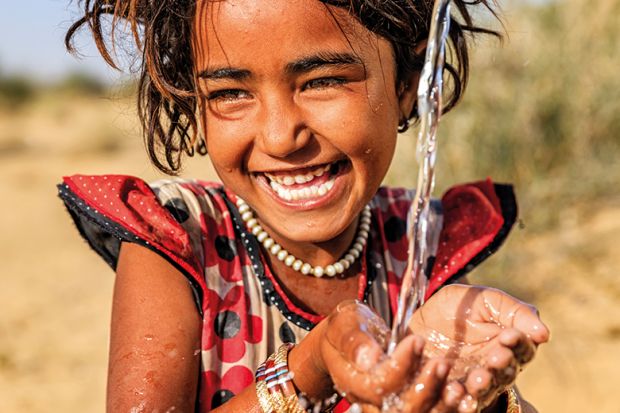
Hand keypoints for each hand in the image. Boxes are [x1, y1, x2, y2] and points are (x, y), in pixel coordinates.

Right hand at [316, 301, 455, 411]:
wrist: (345, 341)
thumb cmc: (346, 327)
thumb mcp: (345, 323)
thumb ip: (354, 340)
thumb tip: (369, 357)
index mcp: (353, 381)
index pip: (379, 384)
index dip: (400, 366)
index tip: (417, 341)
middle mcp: (371, 402)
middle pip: (400, 410)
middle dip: (424, 388)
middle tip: (441, 362)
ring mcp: (389, 406)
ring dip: (440, 404)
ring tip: (457, 384)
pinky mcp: (408, 404)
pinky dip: (449, 409)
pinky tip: (464, 396)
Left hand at [408, 284, 549, 411]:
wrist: (421, 315)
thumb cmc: (459, 306)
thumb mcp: (484, 299)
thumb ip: (514, 311)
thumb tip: (544, 333)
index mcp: (509, 346)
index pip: (522, 349)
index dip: (518, 343)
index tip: (509, 335)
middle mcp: (495, 369)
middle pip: (506, 373)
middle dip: (502, 366)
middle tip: (496, 357)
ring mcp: (473, 382)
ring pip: (485, 390)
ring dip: (483, 385)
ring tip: (478, 378)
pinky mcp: (450, 391)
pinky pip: (458, 400)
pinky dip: (459, 398)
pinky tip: (455, 391)